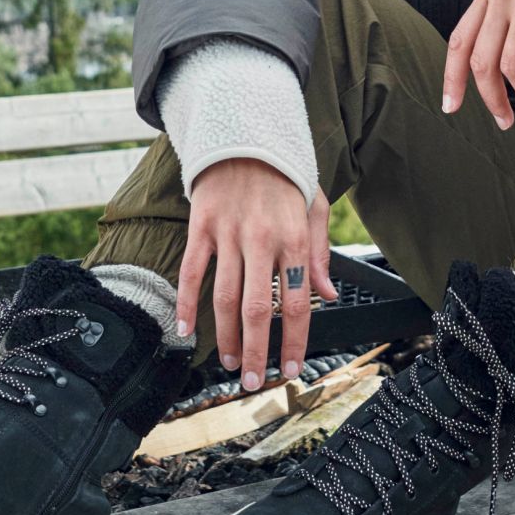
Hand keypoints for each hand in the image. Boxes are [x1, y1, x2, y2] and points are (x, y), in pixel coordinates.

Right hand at [177, 160, 339, 390]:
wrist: (245, 133)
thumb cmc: (284, 174)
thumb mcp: (315, 208)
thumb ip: (319, 254)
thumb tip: (328, 296)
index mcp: (294, 238)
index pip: (296, 303)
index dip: (292, 341)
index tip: (289, 369)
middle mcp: (262, 239)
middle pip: (256, 310)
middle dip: (255, 352)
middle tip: (252, 381)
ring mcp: (229, 233)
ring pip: (224, 298)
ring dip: (225, 337)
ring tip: (229, 363)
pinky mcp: (201, 226)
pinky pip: (191, 272)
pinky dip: (186, 304)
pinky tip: (186, 330)